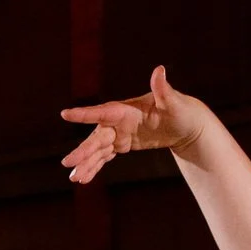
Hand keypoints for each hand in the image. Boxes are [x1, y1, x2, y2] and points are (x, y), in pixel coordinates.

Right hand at [60, 67, 207, 184]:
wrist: (185, 123)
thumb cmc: (180, 110)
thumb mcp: (173, 102)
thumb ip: (162, 89)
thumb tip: (160, 71)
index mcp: (125, 109)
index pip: (101, 112)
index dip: (83, 114)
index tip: (65, 114)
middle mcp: (117, 121)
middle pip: (96, 137)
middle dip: (83, 151)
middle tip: (67, 163)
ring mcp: (118, 133)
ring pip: (97, 150)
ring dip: (85, 163)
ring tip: (74, 178)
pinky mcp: (122, 144)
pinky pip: (104, 157)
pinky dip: (94, 167)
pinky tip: (84, 178)